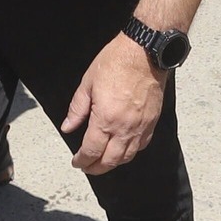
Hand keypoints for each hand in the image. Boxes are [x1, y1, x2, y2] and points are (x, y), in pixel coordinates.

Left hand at [61, 33, 165, 174]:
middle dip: (96, 168)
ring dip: (113, 163)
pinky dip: (131, 152)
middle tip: (87, 167)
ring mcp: (141, 126)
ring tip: (103, 162)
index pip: (91, 151)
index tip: (77, 161)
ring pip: (127, 157)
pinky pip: (142, 145)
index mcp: (105, 119)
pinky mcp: (152, 121)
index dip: (82, 160)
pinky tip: (124, 149)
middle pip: (110, 160)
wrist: (145, 52)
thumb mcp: (88, 83)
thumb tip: (68, 126)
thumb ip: (77, 109)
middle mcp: (124, 128)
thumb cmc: (116, 62)